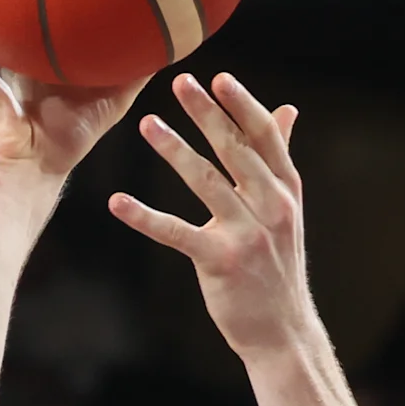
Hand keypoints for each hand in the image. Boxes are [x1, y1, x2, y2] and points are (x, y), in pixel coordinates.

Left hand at [110, 71, 318, 365]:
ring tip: (147, 123)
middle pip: (236, 151)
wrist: (282, 328)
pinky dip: (144, 217)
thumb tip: (287, 110)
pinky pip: (176, 233)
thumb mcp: (285, 209)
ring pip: (207, 183)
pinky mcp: (221, 262)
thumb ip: (278, 159)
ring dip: (175, 151)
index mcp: (286, 189)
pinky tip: (117, 202)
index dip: (243, 105)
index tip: (219, 77)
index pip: (265, 138)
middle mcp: (272, 207)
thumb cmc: (276, 263)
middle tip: (180, 82)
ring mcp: (248, 235)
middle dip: (207, 114)